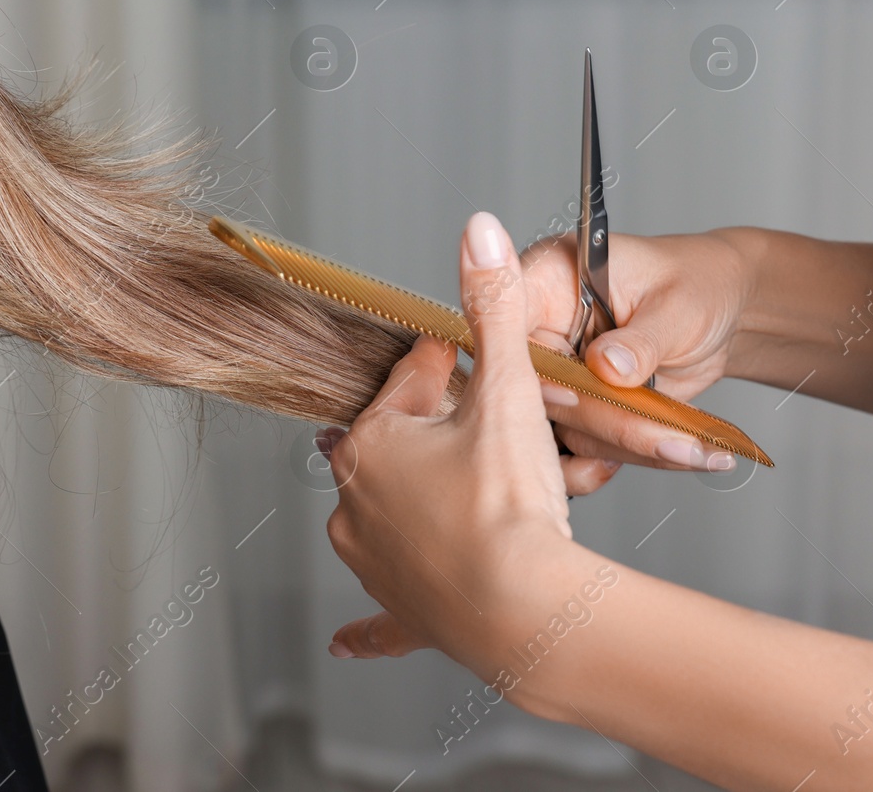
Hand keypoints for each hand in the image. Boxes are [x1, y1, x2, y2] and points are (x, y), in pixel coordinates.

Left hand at [323, 212, 579, 664]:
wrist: (526, 612)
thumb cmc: (510, 506)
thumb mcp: (506, 392)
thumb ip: (491, 309)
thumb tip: (474, 230)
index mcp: (372, 443)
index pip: (408, 380)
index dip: (448, 366)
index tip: (473, 362)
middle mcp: (356, 501)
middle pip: (392, 446)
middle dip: (431, 433)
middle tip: (481, 432)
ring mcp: (374, 561)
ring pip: (383, 518)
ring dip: (412, 507)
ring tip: (466, 499)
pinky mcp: (403, 613)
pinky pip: (379, 618)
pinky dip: (368, 627)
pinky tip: (347, 641)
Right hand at [517, 228, 751, 479]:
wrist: (723, 311)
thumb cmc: (697, 283)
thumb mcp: (679, 305)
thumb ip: (641, 339)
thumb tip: (607, 366)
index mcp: (547, 280)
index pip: (507, 322)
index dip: (528, 364)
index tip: (570, 395)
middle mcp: (540, 327)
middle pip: (533, 386)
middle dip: (600, 416)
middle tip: (662, 435)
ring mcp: (556, 371)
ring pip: (562, 424)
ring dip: (626, 440)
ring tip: (687, 446)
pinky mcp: (575, 406)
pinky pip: (586, 443)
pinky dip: (633, 451)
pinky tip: (678, 446)